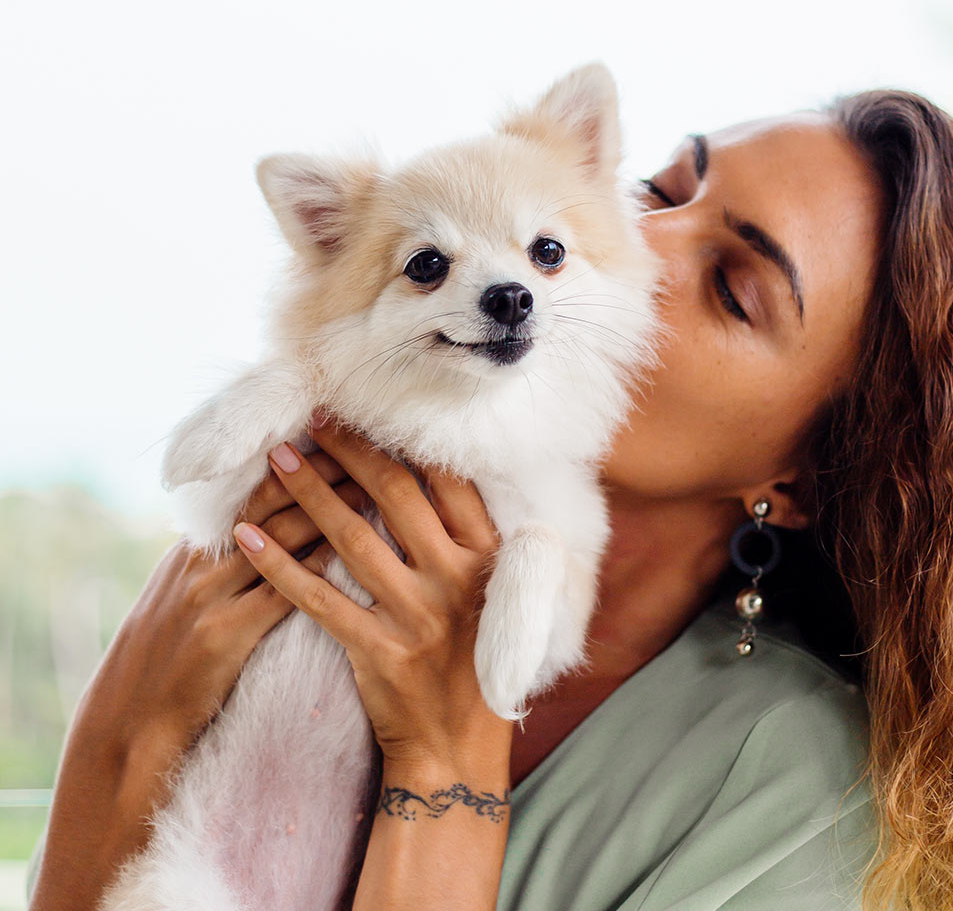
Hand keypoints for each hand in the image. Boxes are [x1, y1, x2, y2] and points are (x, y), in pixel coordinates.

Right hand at [30, 452, 367, 910]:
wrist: (130, 723)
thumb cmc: (170, 656)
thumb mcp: (185, 595)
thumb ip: (224, 559)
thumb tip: (266, 524)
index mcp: (193, 549)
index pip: (251, 491)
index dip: (297, 462)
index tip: (338, 439)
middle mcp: (199, 563)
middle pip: (268, 504)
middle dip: (321, 473)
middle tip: (367, 447)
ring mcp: (208, 597)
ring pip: (277, 539)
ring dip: (327, 511)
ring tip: (373, 488)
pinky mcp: (222, 636)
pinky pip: (277, 594)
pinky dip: (313, 569)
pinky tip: (347, 552)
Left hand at [232, 418, 511, 776]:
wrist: (458, 747)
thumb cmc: (478, 662)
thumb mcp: (497, 594)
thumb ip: (473, 540)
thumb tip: (435, 474)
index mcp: (489, 557)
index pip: (446, 481)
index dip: (403, 441)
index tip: (367, 413)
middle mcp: (457, 577)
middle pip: (395, 496)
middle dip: (349, 452)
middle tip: (313, 421)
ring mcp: (417, 615)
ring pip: (352, 538)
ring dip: (309, 494)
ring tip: (278, 460)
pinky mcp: (377, 650)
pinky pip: (318, 598)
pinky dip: (280, 565)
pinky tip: (248, 539)